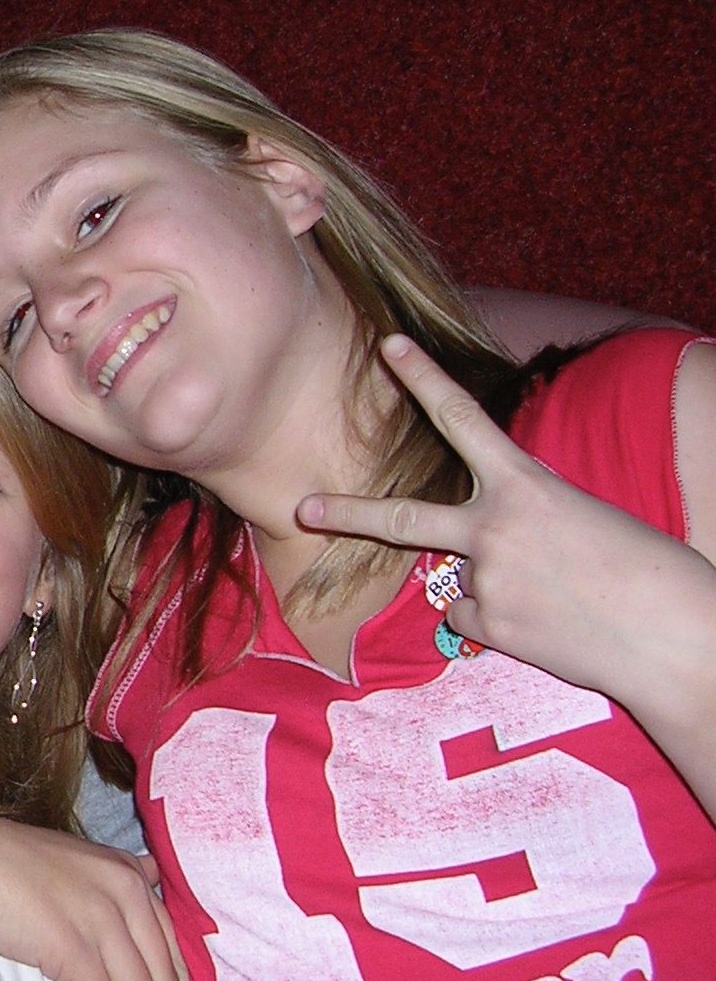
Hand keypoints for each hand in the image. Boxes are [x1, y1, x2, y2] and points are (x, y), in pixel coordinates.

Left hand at [296, 335, 715, 811]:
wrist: (676, 634)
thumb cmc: (644, 570)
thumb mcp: (581, 518)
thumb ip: (521, 518)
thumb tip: (478, 550)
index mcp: (525, 484)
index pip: (463, 417)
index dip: (422, 377)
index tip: (388, 345)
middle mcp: (493, 527)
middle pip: (404, 516)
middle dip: (349, 512)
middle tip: (304, 506)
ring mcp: (486, 577)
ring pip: (455, 578)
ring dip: (492, 584)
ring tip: (552, 597)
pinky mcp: (490, 623)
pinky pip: (471, 618)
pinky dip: (500, 620)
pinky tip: (547, 624)